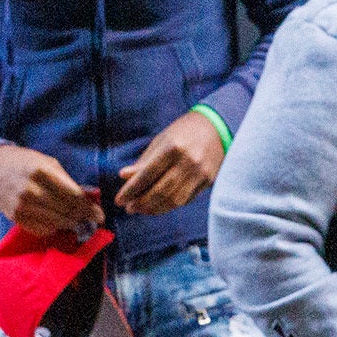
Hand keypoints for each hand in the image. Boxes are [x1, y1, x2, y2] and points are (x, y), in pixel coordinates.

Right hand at [0, 143, 102, 240]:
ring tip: (77, 222)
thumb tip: (89, 199)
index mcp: (41, 172)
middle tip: (92, 221)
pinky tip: (57, 223)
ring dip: (70, 224)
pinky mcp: (15, 217)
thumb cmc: (25, 163)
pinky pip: (42, 230)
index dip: (88, 208)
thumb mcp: (47, 163)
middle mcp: (31, 190)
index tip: (99, 215)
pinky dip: (53, 228)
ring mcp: (22, 206)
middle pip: (66, 211)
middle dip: (82, 217)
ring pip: (56, 223)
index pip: (73, 196)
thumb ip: (67, 180)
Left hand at [111, 108, 227, 216]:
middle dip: (142, 203)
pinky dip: (170, 205)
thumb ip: (144, 161)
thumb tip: (123, 176)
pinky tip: (159, 206)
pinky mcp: (209, 181)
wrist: (216, 127)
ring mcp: (200, 173)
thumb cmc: (183, 132)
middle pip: (161, 191)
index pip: (147, 174)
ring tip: (142, 209)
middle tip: (129, 208)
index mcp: (172, 148)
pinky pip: (186, 199)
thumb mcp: (161, 141)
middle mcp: (188, 162)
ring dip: (155, 209)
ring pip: (174, 200)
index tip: (119, 200)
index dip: (131, 190)